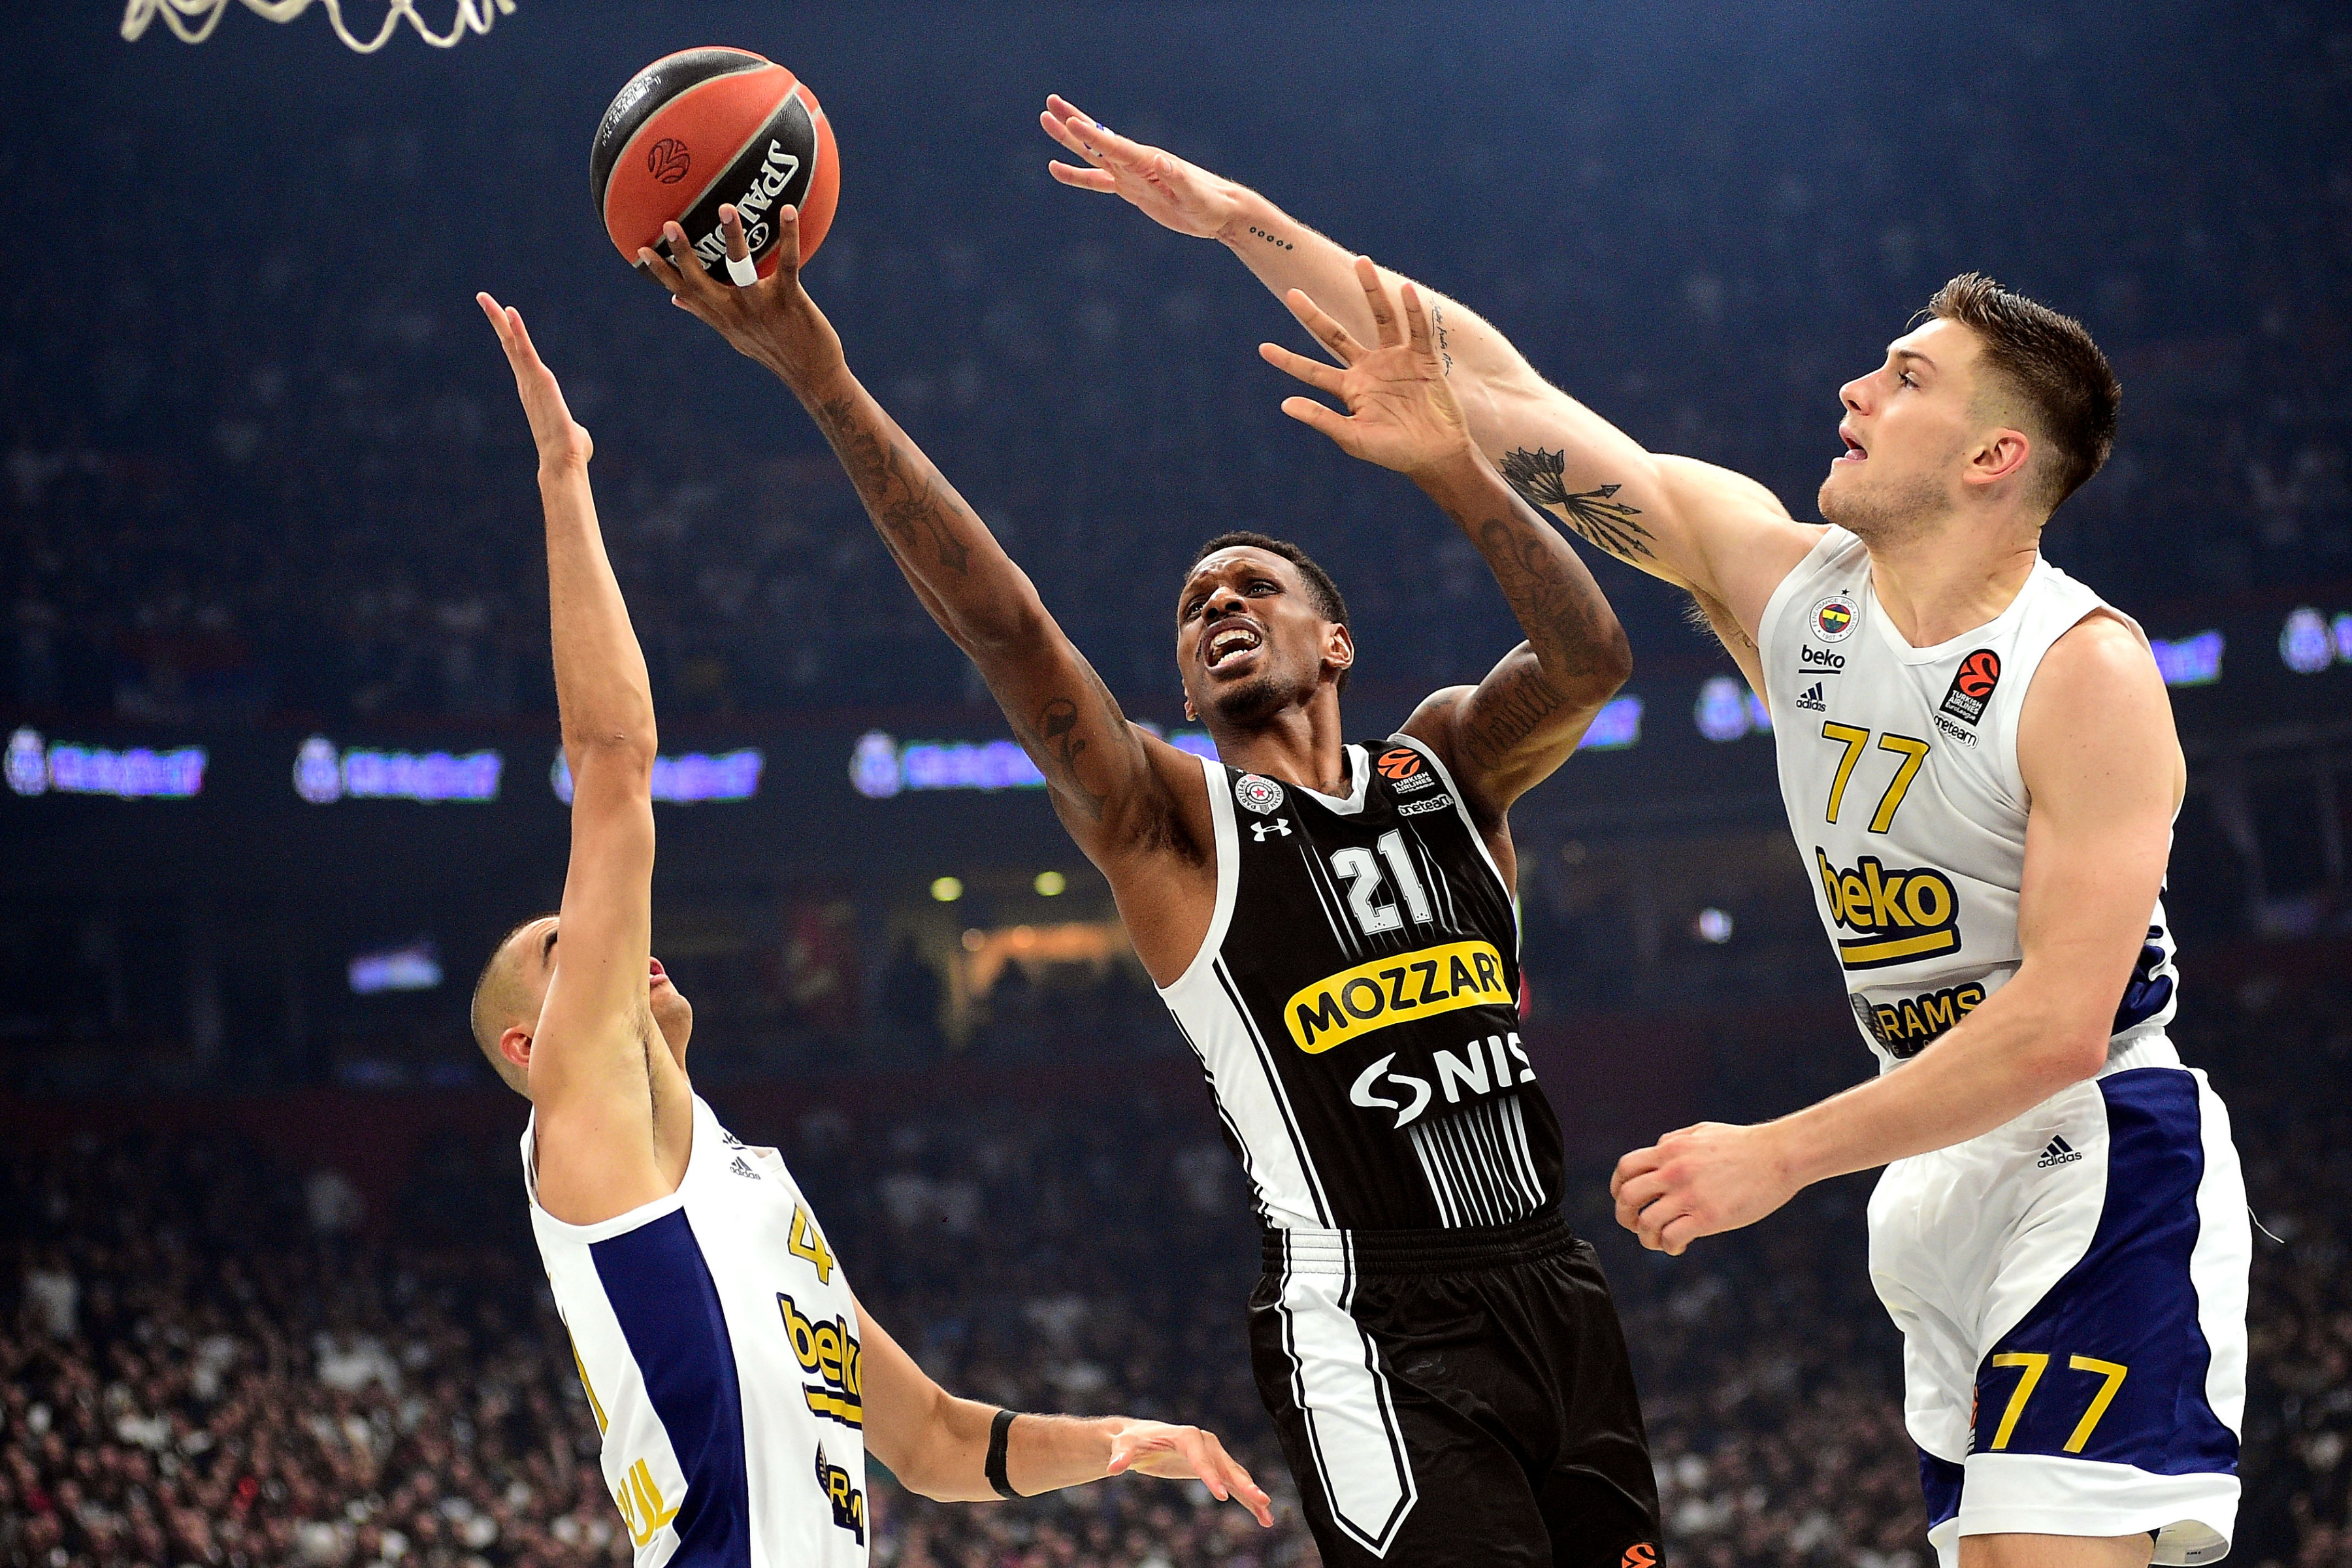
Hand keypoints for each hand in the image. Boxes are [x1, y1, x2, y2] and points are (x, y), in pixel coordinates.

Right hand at [477, 293, 591, 472]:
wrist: (563, 461)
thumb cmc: (569, 451)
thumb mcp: (572, 433)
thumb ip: (571, 427)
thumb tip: (577, 437)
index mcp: (533, 389)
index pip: (519, 357)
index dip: (510, 336)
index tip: (502, 316)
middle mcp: (527, 382)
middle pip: (509, 344)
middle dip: (496, 320)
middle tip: (482, 297)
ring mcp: (530, 380)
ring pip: (512, 343)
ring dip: (499, 319)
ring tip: (485, 297)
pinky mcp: (539, 380)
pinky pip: (526, 351)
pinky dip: (519, 331)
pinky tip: (510, 312)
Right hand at [637, 203, 847, 395]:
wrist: (814, 377)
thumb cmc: (776, 350)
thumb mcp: (737, 336)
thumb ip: (708, 315)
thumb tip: (676, 299)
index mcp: (722, 319)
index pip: (685, 293)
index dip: (661, 272)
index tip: (639, 249)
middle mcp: (736, 314)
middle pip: (701, 281)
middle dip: (683, 253)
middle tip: (669, 222)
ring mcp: (762, 308)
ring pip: (741, 269)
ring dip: (733, 238)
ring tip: (726, 208)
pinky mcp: (790, 302)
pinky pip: (788, 264)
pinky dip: (789, 236)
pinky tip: (787, 210)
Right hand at [1039, 95, 1247, 240]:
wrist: (1219, 210)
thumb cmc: (1210, 203)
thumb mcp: (1195, 195)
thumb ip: (1178, 177)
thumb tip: (1159, 159)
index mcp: (1148, 162)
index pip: (1115, 146)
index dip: (1092, 136)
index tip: (1071, 121)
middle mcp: (1136, 162)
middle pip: (1098, 140)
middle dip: (1074, 123)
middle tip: (1050, 103)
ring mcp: (1131, 174)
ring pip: (1094, 155)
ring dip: (1070, 140)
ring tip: (1047, 121)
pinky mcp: (1131, 188)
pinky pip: (1098, 180)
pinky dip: (1077, 175)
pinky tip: (1057, 168)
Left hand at [1105, 1421, 1273, 1527]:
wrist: (1139, 1440)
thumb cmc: (1131, 1441)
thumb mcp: (1124, 1446)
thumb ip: (1122, 1455)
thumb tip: (1113, 1468)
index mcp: (1187, 1435)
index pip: (1202, 1458)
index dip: (1211, 1476)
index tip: (1221, 1497)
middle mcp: (1205, 1443)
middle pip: (1227, 1465)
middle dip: (1244, 1484)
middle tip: (1260, 1500)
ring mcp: (1212, 1456)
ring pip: (1236, 1477)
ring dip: (1252, 1495)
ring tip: (1268, 1515)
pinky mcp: (1212, 1469)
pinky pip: (1233, 1485)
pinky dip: (1247, 1500)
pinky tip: (1261, 1517)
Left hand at [1260, 258, 1476, 481]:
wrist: (1436, 455)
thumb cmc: (1394, 452)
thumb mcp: (1353, 438)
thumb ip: (1321, 419)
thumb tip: (1285, 404)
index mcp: (1350, 388)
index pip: (1312, 370)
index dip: (1288, 360)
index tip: (1262, 349)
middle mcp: (1369, 369)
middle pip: (1335, 335)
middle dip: (1314, 315)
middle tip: (1291, 293)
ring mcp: (1396, 360)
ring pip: (1381, 319)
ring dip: (1372, 291)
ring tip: (1361, 261)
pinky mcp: (1423, 359)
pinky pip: (1417, 330)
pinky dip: (1412, 310)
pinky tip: (1405, 289)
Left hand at [1610, 1121, 1803, 1255]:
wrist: (1780, 1155)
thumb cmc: (1744, 1144)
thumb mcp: (1701, 1132)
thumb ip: (1674, 1142)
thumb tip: (1657, 1150)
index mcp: (1670, 1149)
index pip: (1626, 1168)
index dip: (1618, 1188)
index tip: (1625, 1200)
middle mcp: (1674, 1171)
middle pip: (1628, 1197)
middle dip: (1624, 1216)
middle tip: (1636, 1225)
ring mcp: (1690, 1194)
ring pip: (1646, 1223)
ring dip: (1646, 1237)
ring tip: (1659, 1241)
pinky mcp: (1709, 1216)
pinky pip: (1672, 1238)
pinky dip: (1669, 1247)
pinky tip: (1679, 1246)